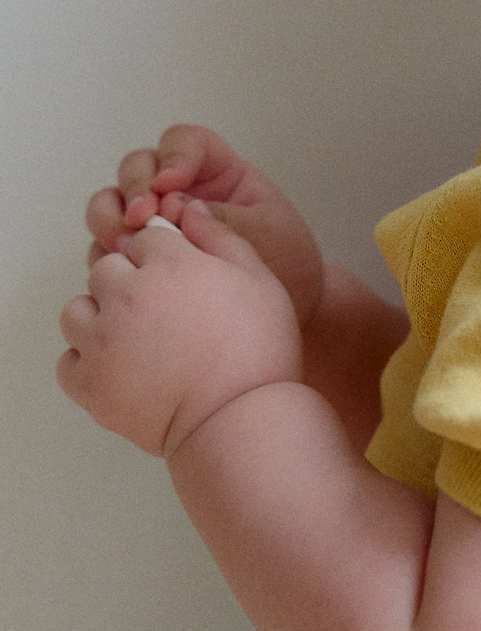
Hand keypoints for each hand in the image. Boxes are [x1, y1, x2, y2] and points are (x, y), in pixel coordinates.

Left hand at [56, 198, 304, 461]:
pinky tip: (121, 369)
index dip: (166, 256)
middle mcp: (127, 294)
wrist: (240, 421)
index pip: (146, 237)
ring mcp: (102, 340)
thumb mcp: (260, 280)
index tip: (182, 281)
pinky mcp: (89, 382)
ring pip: (79, 310)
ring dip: (101, 319)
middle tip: (162, 314)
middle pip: (107, 267)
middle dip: (129, 282)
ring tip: (135, 341)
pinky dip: (88, 363)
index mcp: (170, 263)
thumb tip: (187, 209)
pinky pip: (69, 360)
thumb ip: (222, 236)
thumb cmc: (258, 351)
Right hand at [83, 123, 324, 333]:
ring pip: (112, 205)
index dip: (172, 156)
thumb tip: (169, 206)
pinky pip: (109, 248)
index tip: (169, 183)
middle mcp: (180, 190)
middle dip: (133, 188)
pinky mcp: (140, 257)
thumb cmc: (286, 262)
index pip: (184, 143)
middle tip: (140, 218)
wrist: (291, 308)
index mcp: (216, 171)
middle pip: (137, 168)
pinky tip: (121, 272)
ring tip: (126, 247)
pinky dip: (108, 255)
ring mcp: (155, 223)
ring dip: (110, 220)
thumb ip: (220, 217)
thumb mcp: (266, 232)